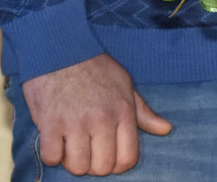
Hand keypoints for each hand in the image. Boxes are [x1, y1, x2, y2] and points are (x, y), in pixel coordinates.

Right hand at [21, 54, 171, 175]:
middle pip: (102, 168)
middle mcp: (101, 120)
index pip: (127, 159)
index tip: (108, 156)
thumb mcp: (125, 84)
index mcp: (123, 112)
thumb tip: (166, 129)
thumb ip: (143, 112)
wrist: (61, 48)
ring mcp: (75, 123)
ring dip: (72, 160)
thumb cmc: (95, 67)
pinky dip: (52, 154)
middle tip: (87, 149)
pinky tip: (55, 139)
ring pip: (77, 167)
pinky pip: (51, 158)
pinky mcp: (50, 124)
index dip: (117, 165)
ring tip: (71, 143)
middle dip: (94, 164)